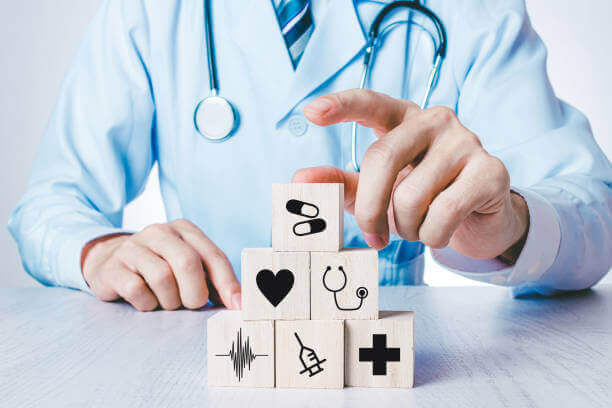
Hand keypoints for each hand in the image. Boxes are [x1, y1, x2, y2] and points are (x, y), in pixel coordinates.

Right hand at [81, 220, 240, 310]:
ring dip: (170, 301)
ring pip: (162, 278)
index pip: (213, 255)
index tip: (237, 306)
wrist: (109, 261)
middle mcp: (159, 233)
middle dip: (195, 293)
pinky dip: (147, 304)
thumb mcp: (187, 265)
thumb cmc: (159, 266)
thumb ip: (213, 280)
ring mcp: (133, 247)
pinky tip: (147, 301)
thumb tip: (239, 301)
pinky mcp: (113, 267)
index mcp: (184, 230)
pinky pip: (137, 290)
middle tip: (192, 305)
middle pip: (187, 263)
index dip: (227, 282)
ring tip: (166, 301)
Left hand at [299, 89, 528, 261]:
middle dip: (370, 209)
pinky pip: (445, 213)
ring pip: (412, 196)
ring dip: (407, 228)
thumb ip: (342, 183)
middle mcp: (436, 120)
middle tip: (374, 238)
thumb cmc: (420, 198)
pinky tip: (438, 232)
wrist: (476, 219)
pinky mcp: (491, 171)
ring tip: (416, 228)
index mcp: (404, 118)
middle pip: (382, 159)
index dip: (341, 105)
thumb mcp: (377, 190)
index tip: (310, 112)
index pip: (371, 102)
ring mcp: (467, 142)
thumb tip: (300, 179)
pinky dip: (433, 236)